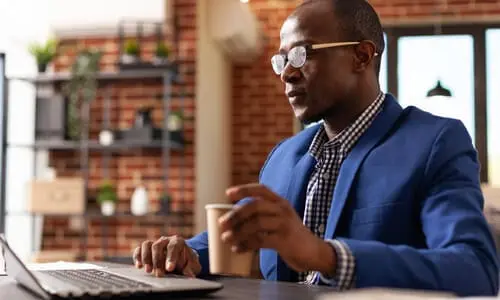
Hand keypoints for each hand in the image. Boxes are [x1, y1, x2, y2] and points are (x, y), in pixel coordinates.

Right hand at [133, 235, 200, 277]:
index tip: (170, 268)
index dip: (171, 257)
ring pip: (147, 245)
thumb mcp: (193, 265)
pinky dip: (137, 256)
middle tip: (159, 274)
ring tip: (148, 271)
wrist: (182, 259)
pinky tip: (139, 266)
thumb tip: (189, 275)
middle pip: (158, 245)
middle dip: (157, 260)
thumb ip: (191, 269)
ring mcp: (155, 243)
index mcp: (178, 241)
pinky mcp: (147, 249)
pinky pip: (139, 249)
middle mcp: (166, 240)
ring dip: (146, 258)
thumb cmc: (187, 262)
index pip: (173, 246)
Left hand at [219, 183, 336, 274]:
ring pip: (256, 223)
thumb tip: (233, 219)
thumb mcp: (280, 219)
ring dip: (238, 232)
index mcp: (280, 202)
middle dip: (236, 214)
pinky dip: (246, 245)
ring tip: (226, 239)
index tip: (228, 194)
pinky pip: (260, 240)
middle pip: (255, 206)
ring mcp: (285, 224)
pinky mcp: (285, 240)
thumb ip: (262, 215)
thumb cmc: (291, 235)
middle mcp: (283, 210)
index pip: (261, 189)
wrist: (315, 252)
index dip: (244, 189)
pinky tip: (237, 249)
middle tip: (222, 223)